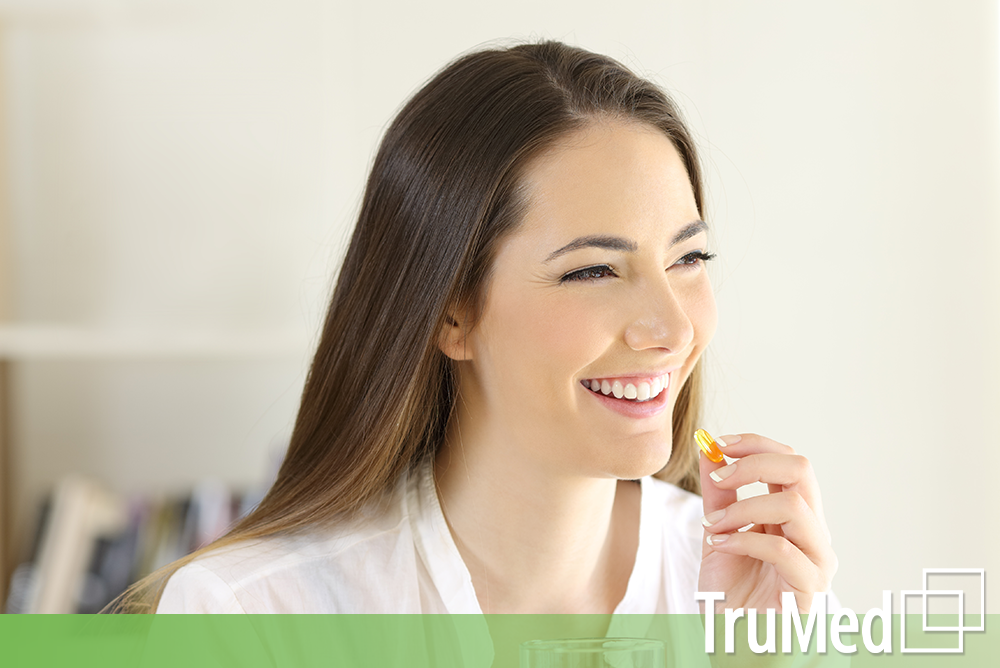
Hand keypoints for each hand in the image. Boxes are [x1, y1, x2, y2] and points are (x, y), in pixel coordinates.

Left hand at [697, 433, 837, 612]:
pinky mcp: (810, 587)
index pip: (790, 461)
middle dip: (754, 463)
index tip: (718, 443)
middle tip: (718, 477)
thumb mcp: (717, 532)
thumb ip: (718, 493)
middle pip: (802, 469)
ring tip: (713, 526)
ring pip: (794, 505)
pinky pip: (783, 549)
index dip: (756, 444)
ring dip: (743, 508)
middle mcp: (813, 532)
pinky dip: (744, 540)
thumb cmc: (730, 593)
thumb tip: (708, 448)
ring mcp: (817, 559)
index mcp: (795, 515)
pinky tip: (721, 546)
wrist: (732, 640)